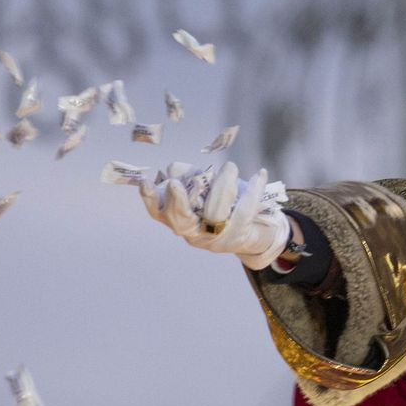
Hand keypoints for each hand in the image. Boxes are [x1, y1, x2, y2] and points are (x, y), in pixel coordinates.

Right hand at [140, 161, 290, 269]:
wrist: (251, 234)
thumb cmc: (221, 207)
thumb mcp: (203, 192)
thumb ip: (189, 177)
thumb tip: (173, 169)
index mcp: (179, 221)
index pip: (159, 213)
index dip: (150, 199)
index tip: (145, 183)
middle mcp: (194, 234)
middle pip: (182, 221)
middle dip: (177, 201)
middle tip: (175, 183)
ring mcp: (216, 238)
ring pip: (215, 213)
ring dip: (222, 186)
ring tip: (230, 167)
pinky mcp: (239, 235)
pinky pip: (245, 210)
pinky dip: (254, 189)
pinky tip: (260, 173)